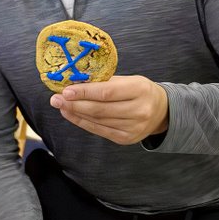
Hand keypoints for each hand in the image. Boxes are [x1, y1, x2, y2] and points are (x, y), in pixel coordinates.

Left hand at [49, 75, 168, 144]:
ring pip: (97, 121)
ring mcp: (133, 127)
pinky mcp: (126, 139)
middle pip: (100, 109)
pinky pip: (99, 131)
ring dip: (75, 113)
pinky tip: (71, 114)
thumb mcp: (129, 80)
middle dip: (74, 104)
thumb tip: (74, 83)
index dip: (84, 92)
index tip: (66, 90)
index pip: (107, 92)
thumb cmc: (140, 91)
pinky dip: (82, 122)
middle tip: (56, 99)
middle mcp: (139, 110)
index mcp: (140, 90)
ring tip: (61, 105)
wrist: (162, 111)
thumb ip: (105, 82)